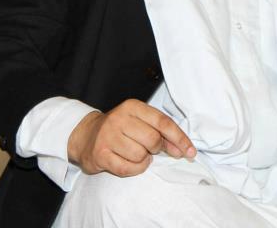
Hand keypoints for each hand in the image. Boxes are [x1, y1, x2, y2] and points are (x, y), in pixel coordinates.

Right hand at [67, 99, 196, 176]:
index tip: (190, 152)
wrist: (86, 135)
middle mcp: (119, 118)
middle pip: (153, 140)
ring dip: (144, 159)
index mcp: (133, 106)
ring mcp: (108, 136)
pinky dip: (134, 169)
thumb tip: (183, 149)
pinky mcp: (100, 154)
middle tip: (149, 148)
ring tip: (135, 153)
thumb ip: (162, 132)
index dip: (179, 138)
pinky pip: (128, 169)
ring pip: (141, 156)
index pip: (163, 122)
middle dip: (157, 148)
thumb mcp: (140, 121)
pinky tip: (129, 162)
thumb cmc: (120, 129)